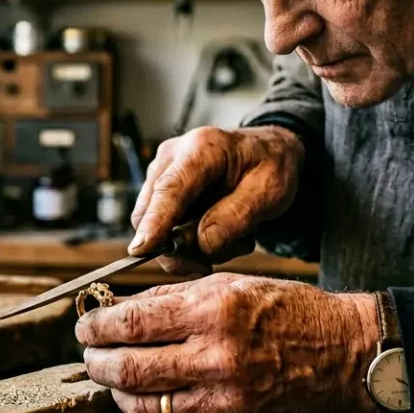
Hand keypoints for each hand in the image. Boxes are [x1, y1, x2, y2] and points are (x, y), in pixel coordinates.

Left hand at [75, 273, 379, 412]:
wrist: (344, 354)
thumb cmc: (288, 312)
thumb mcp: (230, 284)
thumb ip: (172, 299)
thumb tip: (118, 311)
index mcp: (214, 312)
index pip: (131, 323)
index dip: (96, 327)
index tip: (84, 326)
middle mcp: (216, 358)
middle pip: (127, 370)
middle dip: (95, 362)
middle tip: (89, 355)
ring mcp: (224, 402)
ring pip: (143, 408)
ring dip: (117, 394)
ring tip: (114, 379)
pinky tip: (149, 402)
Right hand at [130, 126, 302, 274]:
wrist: (267, 152)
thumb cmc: (271, 166)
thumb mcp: (270, 192)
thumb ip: (237, 217)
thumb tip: (203, 243)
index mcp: (203, 148)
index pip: (171, 188)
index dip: (155, 220)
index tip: (142, 249)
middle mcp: (172, 156)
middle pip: (150, 212)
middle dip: (175, 247)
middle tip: (210, 264)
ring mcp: (162, 172)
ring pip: (153, 225)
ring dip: (187, 246)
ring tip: (231, 240)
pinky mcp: (160, 188)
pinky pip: (161, 227)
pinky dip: (186, 241)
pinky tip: (218, 235)